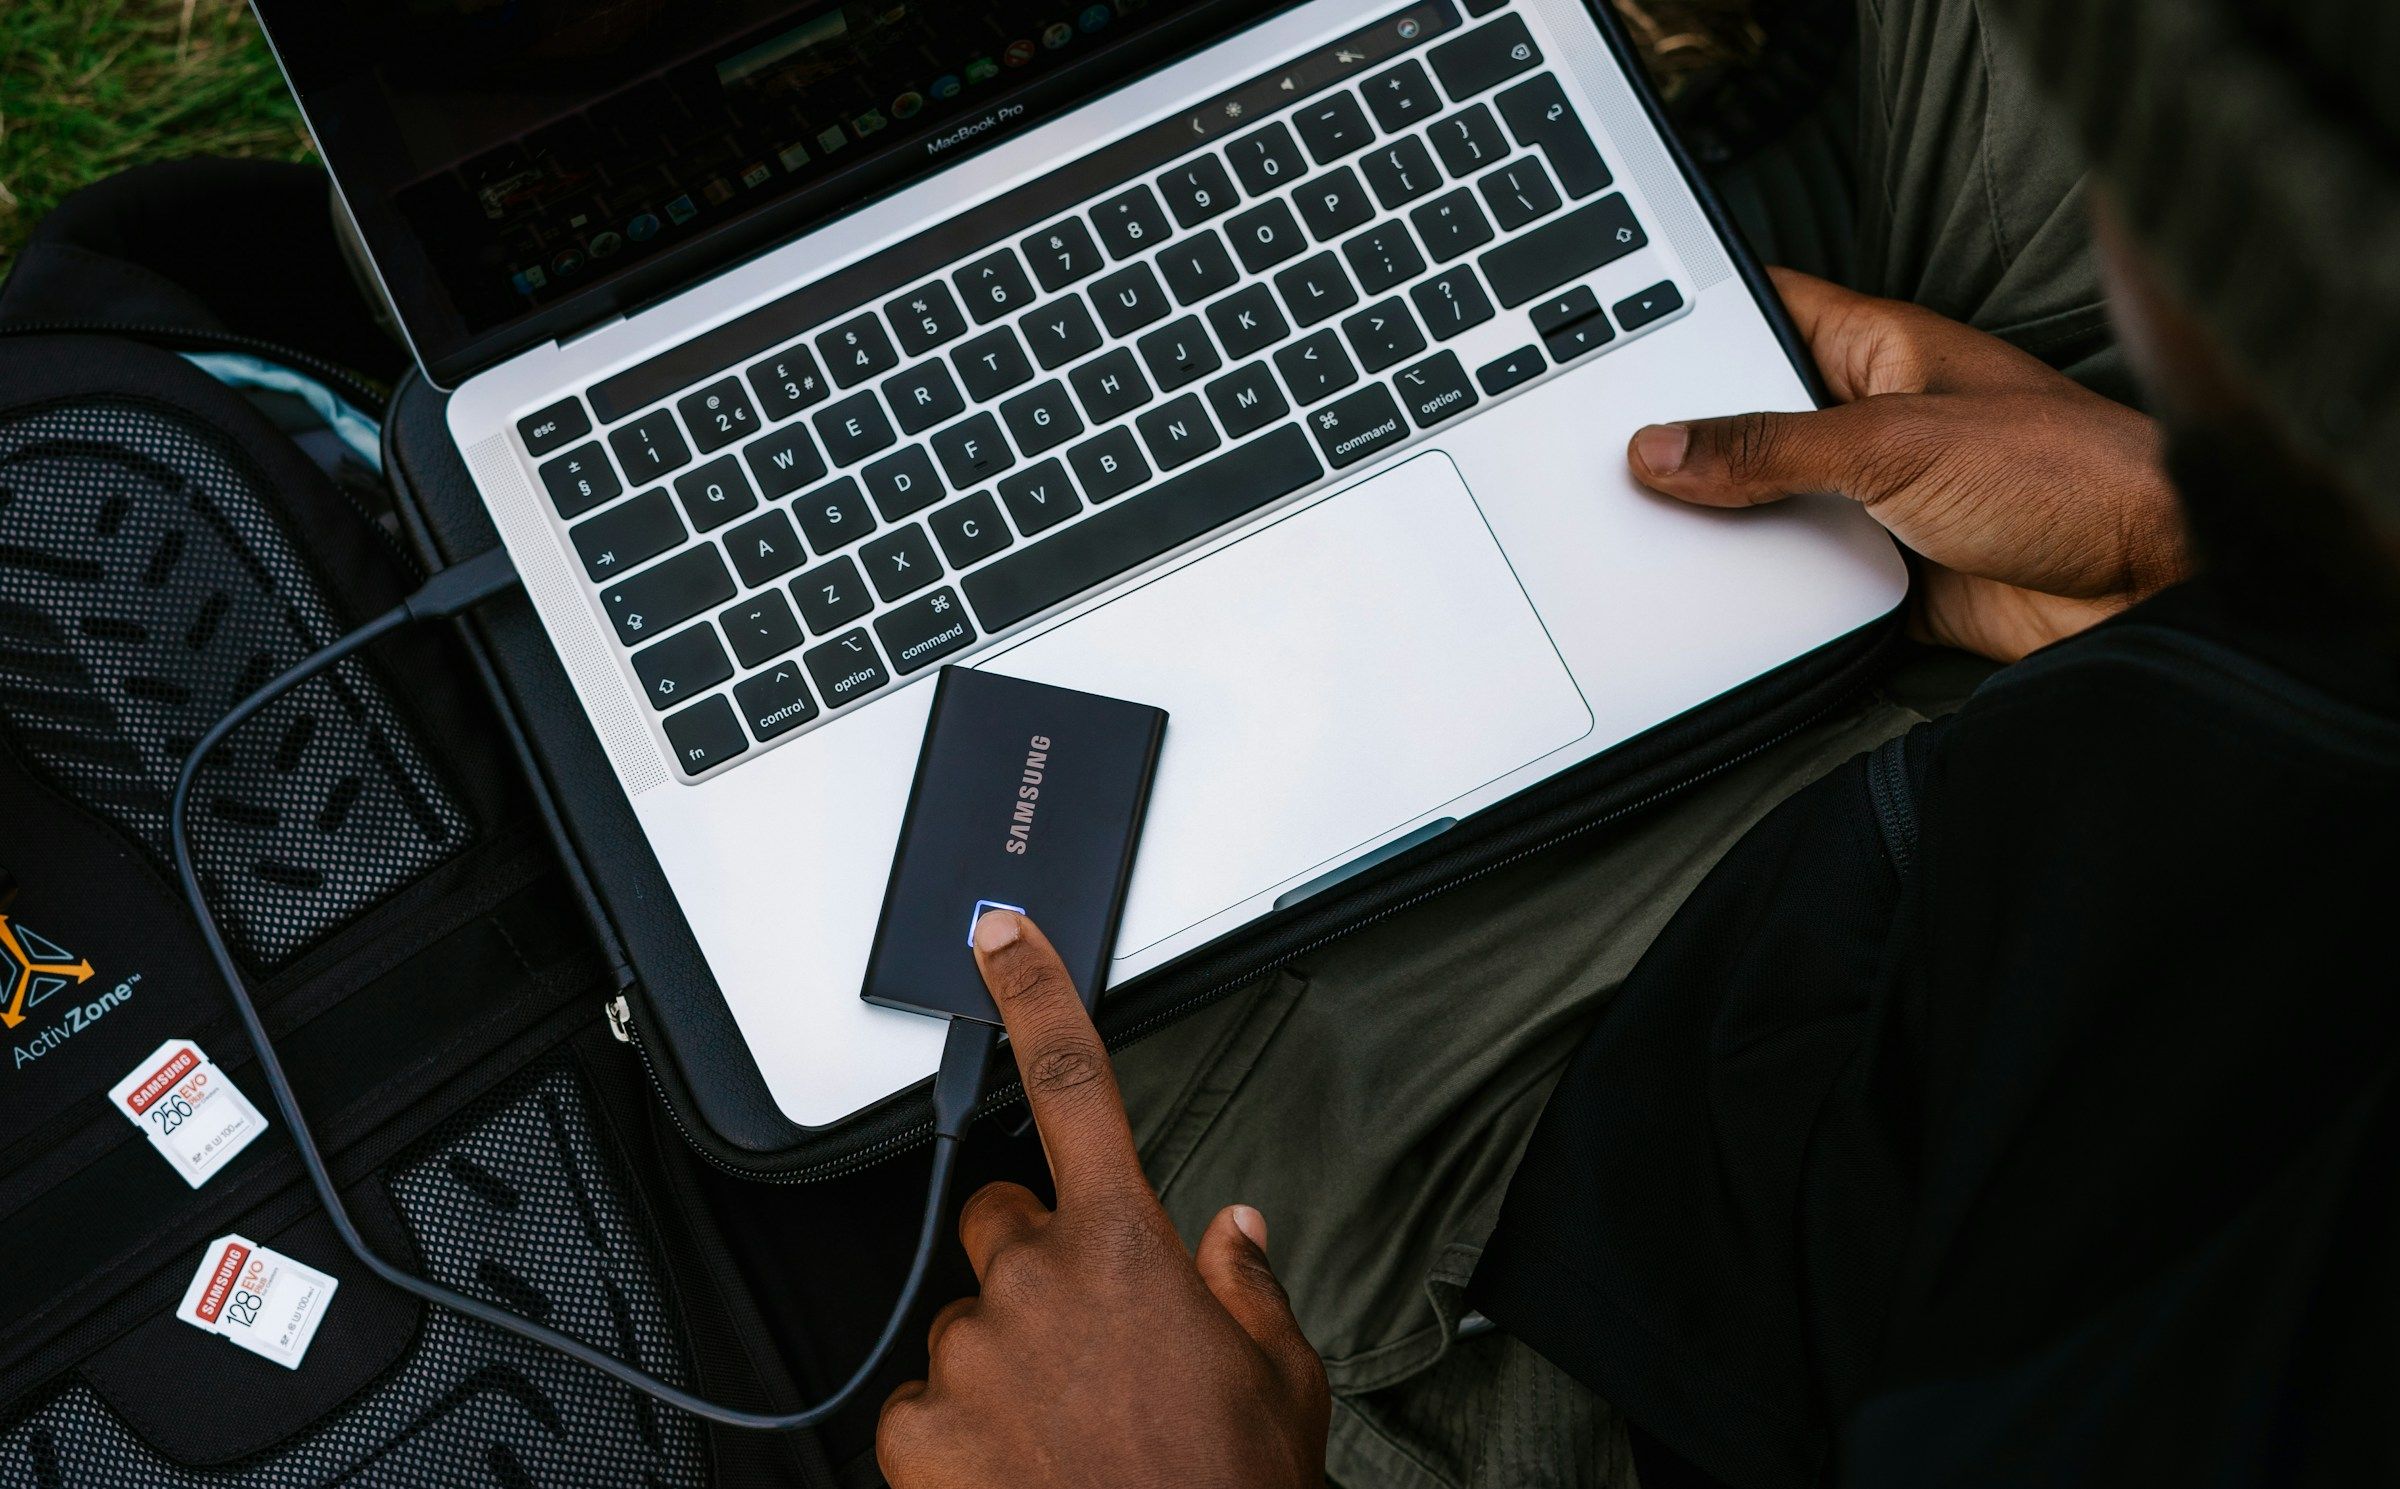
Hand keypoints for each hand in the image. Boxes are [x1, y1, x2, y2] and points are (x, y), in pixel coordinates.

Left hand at [877, 911, 1329, 1488]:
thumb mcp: (1282, 1380)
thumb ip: (1248, 1286)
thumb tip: (1233, 1233)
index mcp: (1128, 1247)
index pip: (1074, 1082)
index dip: (1032, 991)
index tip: (999, 933)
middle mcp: (1037, 1284)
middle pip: (1000, 1219)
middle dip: (1030, 1259)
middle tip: (1081, 1335)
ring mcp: (971, 1357)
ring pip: (965, 1321)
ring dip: (1000, 1356)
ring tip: (1063, 1431)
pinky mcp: (918, 1434)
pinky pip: (922, 1404)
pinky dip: (959, 1433)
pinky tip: (1018, 1471)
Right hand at [1628, 268, 2190, 662]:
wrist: (2155, 587)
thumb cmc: (2069, 475)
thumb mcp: (1893, 444)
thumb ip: (1770, 448)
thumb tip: (1665, 449)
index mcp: (1878, 352)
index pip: (1766, 311)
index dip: (1693, 320)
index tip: (1617, 349)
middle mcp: (1874, 421)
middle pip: (1752, 423)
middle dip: (1692, 446)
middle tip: (1614, 465)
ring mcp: (1881, 500)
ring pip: (1772, 508)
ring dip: (1730, 531)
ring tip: (1657, 540)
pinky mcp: (1891, 575)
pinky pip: (1806, 584)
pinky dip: (1771, 598)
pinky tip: (1728, 605)